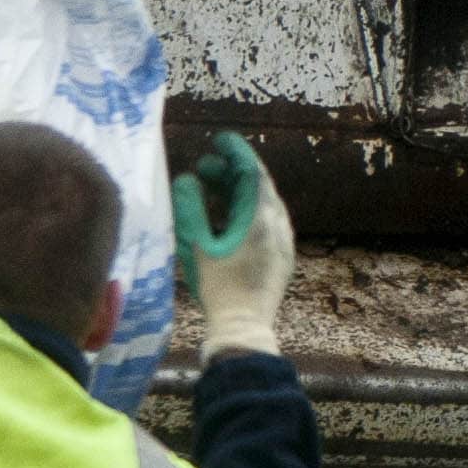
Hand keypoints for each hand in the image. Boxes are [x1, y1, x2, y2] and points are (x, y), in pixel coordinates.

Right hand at [174, 132, 296, 359]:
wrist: (244, 327)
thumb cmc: (219, 288)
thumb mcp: (198, 246)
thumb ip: (190, 209)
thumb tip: (185, 180)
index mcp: (260, 218)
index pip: (252, 172)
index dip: (235, 152)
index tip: (220, 139)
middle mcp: (278, 225)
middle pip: (258, 187)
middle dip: (231, 172)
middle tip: (205, 166)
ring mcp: (283, 242)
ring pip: (263, 205)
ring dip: (237, 192)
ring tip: (212, 187)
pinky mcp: (280, 257)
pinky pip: (266, 222)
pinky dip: (246, 210)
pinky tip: (227, 218)